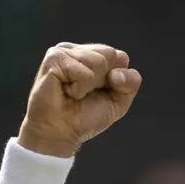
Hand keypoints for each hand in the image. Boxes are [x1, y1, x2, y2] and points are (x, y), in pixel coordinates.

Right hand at [18, 43, 141, 156]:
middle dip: (103, 81)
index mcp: (91, 55)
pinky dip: (79, 89)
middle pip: (110, 54)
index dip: (117, 80)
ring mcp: (63, 51)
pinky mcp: (54, 59)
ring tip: (73, 93)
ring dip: (89, 86)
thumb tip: (118, 73)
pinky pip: (84, 72)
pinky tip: (66, 92)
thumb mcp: (118, 101)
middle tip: (84, 94)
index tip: (99, 93)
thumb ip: (130, 83)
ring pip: (98, 61)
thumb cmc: (83, 117)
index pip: (120, 56)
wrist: (60, 133)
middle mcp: (77, 50)